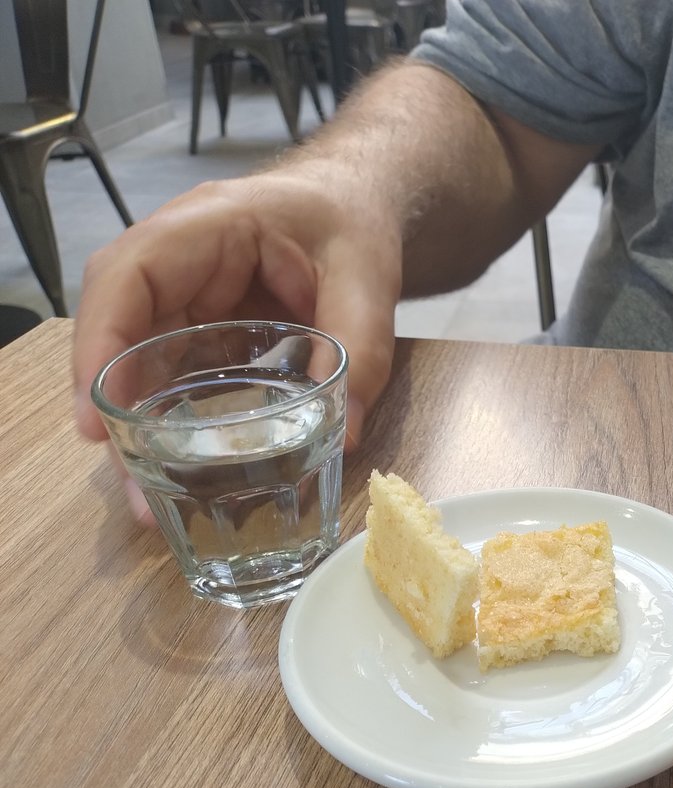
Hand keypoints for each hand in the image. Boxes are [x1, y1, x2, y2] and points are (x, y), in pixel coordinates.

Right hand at [72, 170, 401, 518]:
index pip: (129, 276)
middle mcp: (180, 259)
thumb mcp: (368, 278)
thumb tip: (344, 434)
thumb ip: (362, 349)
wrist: (358, 202)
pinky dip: (170, 415)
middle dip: (113, 406)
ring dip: (138, 421)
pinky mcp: (202, 325)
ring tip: (149, 493)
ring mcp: (185, 293)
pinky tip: (179, 466)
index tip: (97, 418)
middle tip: (130, 481)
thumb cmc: (351, 220)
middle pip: (119, 327)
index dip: (100, 344)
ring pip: (139, 355)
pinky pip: (171, 369)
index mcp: (209, 225)